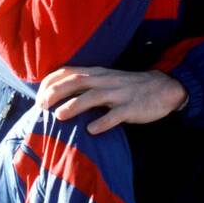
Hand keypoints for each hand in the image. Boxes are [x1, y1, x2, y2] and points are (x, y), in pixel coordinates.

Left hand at [37, 66, 188, 133]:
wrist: (165, 88)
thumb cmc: (130, 87)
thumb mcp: (107, 80)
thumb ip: (87, 85)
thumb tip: (60, 96)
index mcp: (99, 73)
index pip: (69, 72)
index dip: (51, 82)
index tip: (38, 96)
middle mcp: (106, 81)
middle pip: (77, 82)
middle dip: (57, 92)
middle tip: (42, 105)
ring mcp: (120, 94)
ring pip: (94, 97)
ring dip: (75, 105)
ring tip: (59, 116)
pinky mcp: (132, 108)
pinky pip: (116, 115)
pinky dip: (103, 122)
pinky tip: (92, 130)